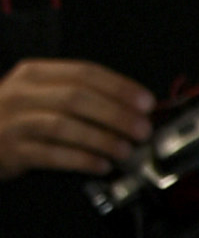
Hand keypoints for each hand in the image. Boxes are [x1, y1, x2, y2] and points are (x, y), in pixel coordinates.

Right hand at [0, 57, 152, 177]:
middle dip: (116, 114)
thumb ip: (79, 94)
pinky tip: (101, 165)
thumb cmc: (17, 116)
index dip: (120, 87)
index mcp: (34, 74)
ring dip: (102, 138)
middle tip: (143, 129)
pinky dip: (81, 160)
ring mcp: (13, 122)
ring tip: (126, 150)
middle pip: (77, 98)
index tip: (146, 102)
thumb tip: (132, 108)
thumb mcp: (41, 94)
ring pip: (64, 126)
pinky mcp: (11, 151)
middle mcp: (22, 93)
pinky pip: (51, 155)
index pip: (84, 72)